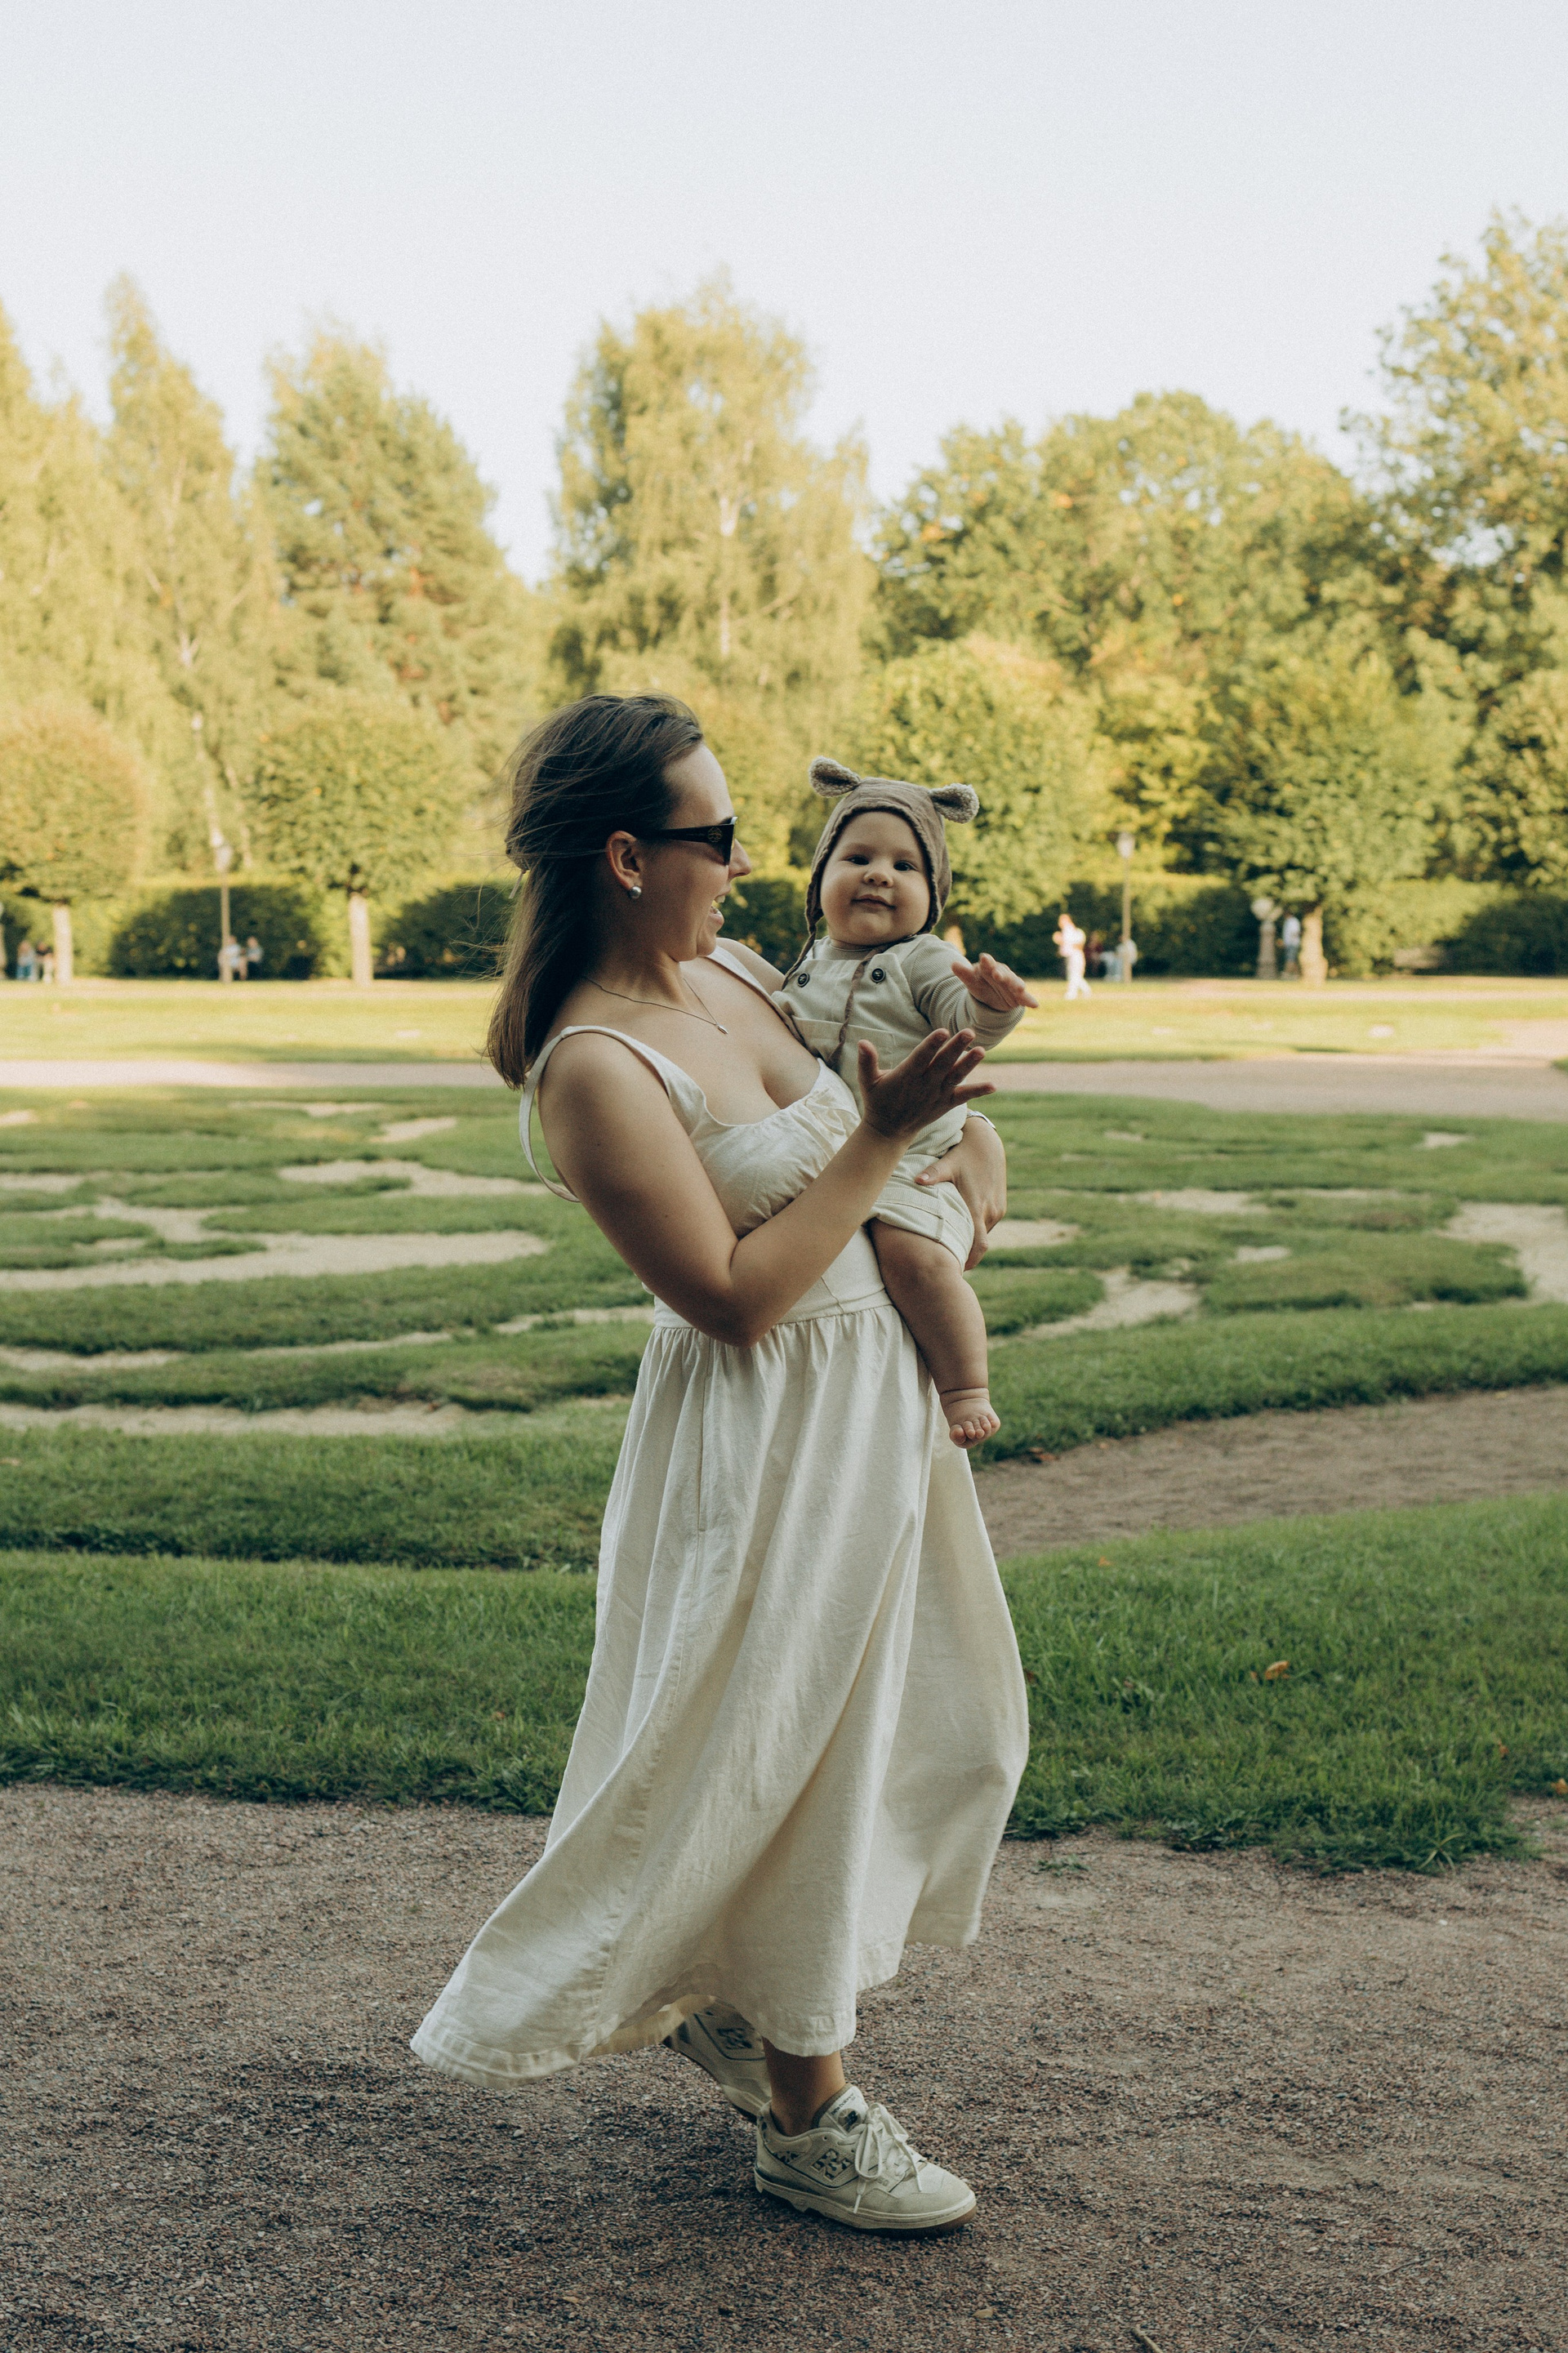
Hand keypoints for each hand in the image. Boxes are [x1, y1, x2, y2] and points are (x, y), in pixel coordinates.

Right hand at [858, 1028, 992, 1143]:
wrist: (888, 1131)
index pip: (921, 1058)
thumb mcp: (867, 1081)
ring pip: (955, 1077)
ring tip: (982, 1050)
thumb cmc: (877, 1100)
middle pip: (942, 1064)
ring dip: (969, 1064)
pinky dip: (978, 1091)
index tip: (943, 1031)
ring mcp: (936, 1096)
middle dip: (956, 1048)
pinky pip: (963, 1097)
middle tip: (969, 1032)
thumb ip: (866, 1061)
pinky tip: (993, 1086)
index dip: (932, 1045)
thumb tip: (862, 1042)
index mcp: (906, 1076)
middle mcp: (924, 1086)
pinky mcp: (945, 1105)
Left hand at [917, 1114, 1006, 1269]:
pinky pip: (986, 1225)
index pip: (977, 1245)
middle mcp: (990, 1212)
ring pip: (983, 1235)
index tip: (954, 1272)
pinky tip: (960, 1231)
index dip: (968, 1261)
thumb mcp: (948, 1162)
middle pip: (979, 1245)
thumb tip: (916, 1181)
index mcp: (976, 1206)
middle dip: (965, 1256)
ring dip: (970, 1242)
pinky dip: (975, 1231)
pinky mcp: (1000, 1206)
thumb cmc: (963, 1152)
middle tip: (947, 1266)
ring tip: (950, 1249)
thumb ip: (932, 1174)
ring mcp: (997, 1210)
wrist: (987, 1140)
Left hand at [950, 952, 1037, 1012]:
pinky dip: (1030, 1001)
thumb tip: (953, 964)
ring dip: (1018, 985)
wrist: (992, 995)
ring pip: (1015, 983)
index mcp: (989, 967)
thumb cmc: (980, 983)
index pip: (987, 963)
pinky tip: (1035, 1005)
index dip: (986, 962)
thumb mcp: (971, 981)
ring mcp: (1012, 984)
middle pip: (1003, 973)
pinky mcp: (1019, 995)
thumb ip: (964, 973)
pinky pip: (1025, 998)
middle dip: (1002, 974)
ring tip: (1020, 988)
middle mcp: (1003, 973)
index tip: (984, 959)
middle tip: (998, 975)